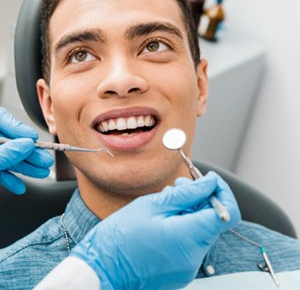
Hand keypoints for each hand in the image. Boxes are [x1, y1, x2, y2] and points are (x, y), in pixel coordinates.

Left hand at [0, 107, 53, 193]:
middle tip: (45, 160)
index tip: (33, 138)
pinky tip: (19, 185)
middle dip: (29, 154)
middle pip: (10, 143)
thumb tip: (26, 144)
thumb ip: (5, 152)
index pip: (1, 119)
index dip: (19, 128)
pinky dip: (8, 179)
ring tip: (41, 173)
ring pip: (6, 159)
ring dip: (24, 168)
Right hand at [71, 172, 240, 288]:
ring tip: (166, 201)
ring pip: (202, 229)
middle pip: (214, 220)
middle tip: (179, 186)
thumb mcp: (152, 205)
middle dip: (201, 198)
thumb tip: (210, 182)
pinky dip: (183, 225)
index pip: (227, 213)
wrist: (101, 270)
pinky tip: (164, 218)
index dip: (221, 192)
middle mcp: (194, 257)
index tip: (208, 180)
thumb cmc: (120, 238)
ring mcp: (188, 266)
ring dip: (190, 211)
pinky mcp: (180, 270)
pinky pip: (191, 242)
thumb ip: (187, 194)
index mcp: (188, 238)